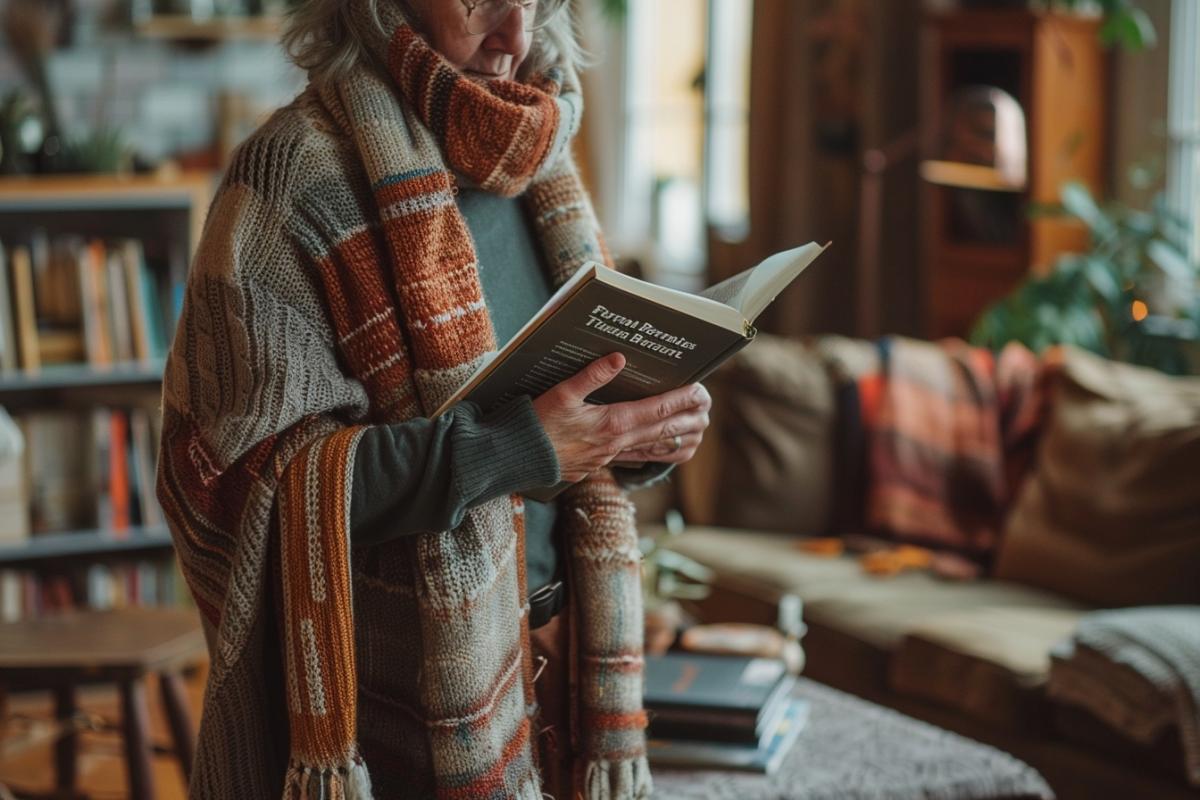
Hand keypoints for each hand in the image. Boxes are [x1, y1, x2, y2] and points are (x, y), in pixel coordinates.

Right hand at [531, 353, 711, 483]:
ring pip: (653, 448)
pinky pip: (637, 458)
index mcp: (610, 423)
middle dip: (688, 418)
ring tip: (698, 431)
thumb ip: (591, 376)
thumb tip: (619, 358)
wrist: (517, 458)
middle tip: (708, 408)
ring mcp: (610, 456)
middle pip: (662, 430)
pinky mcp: (600, 463)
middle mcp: (616, 443)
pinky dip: (656, 453)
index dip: (681, 400)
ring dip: (677, 439)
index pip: (656, 410)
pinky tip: (663, 451)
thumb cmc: (535, 424)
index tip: (701, 392)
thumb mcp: (560, 393)